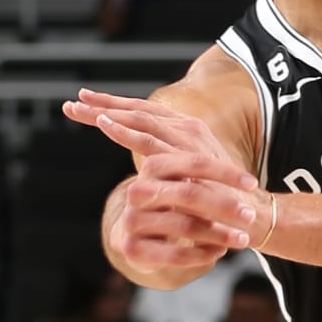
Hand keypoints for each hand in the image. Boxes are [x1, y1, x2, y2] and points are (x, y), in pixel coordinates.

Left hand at [66, 90, 267, 260]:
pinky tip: (104, 125)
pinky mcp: (187, 157)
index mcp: (186, 132)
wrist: (250, 217)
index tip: (85, 104)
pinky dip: (125, 130)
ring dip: (106, 113)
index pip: (144, 113)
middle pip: (137, 110)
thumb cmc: (220, 202)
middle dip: (102, 106)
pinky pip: (149, 140)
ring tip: (78, 110)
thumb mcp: (188, 180)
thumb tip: (145, 171)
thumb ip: (167, 169)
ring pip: (139, 119)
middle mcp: (187, 129)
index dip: (114, 106)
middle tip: (71, 104)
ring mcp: (187, 141)